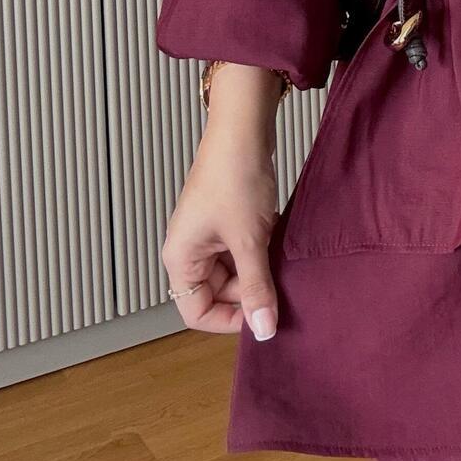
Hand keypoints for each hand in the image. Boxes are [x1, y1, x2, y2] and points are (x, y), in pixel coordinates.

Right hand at [161, 129, 281, 337]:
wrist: (244, 129)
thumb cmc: (235, 177)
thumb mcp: (249, 240)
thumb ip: (257, 287)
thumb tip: (264, 330)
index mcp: (181, 259)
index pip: (196, 312)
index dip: (228, 320)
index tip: (262, 316)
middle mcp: (190, 249)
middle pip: (218, 293)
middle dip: (249, 292)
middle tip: (279, 283)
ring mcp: (208, 234)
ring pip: (234, 271)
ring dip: (258, 269)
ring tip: (278, 256)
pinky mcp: (227, 220)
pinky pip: (243, 250)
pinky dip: (261, 250)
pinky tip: (276, 239)